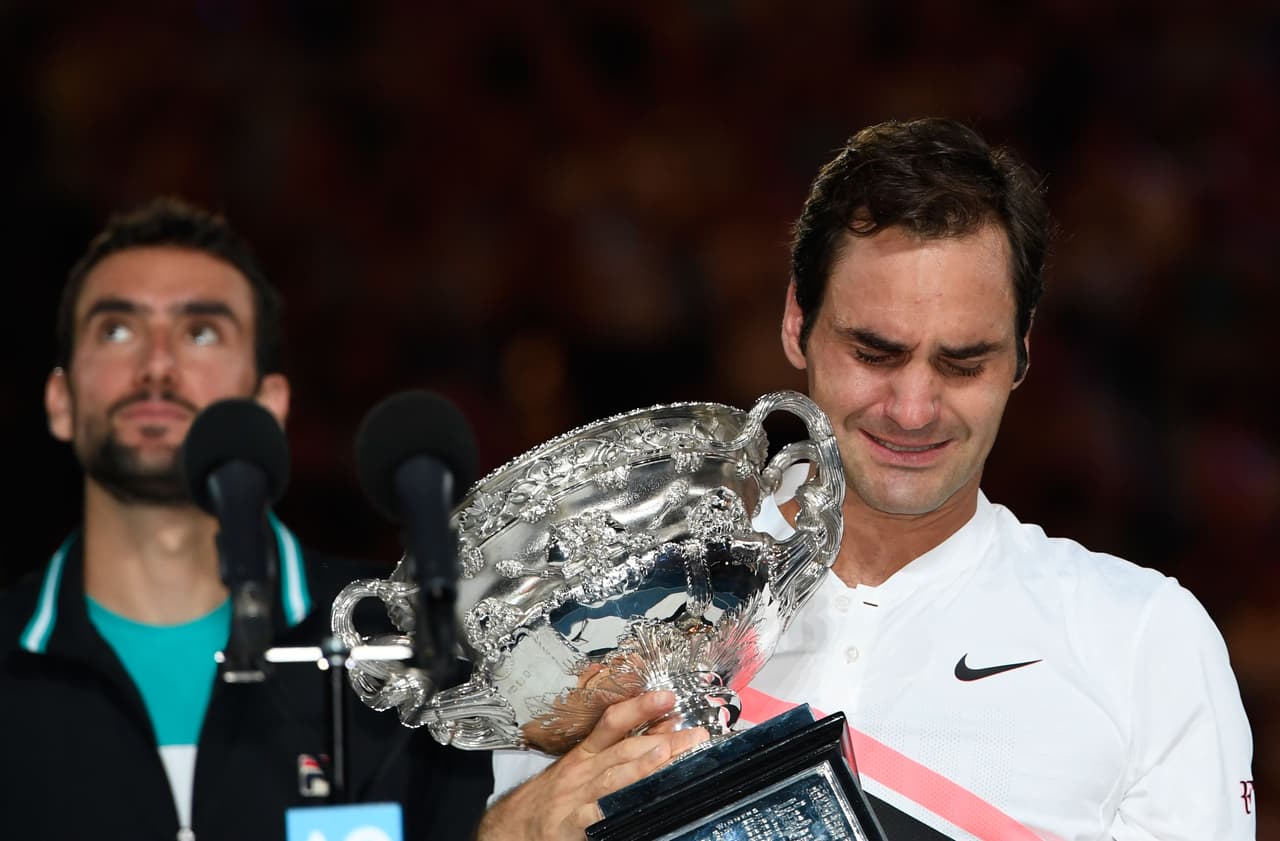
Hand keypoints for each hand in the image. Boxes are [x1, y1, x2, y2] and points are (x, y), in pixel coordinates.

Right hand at [476, 690, 708, 840]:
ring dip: (645, 764)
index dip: (640, 708)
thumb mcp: (576, 771)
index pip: (613, 723)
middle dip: (662, 737)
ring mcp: (578, 797)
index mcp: (584, 754)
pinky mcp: (573, 825)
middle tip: (694, 732)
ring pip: (615, 776)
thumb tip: (655, 741)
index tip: (669, 698)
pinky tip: (637, 801)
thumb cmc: (547, 798)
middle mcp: (582, 770)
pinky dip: (617, 806)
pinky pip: (598, 814)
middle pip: (625, 748)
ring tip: (670, 752)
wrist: (507, 828)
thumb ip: (611, 756)